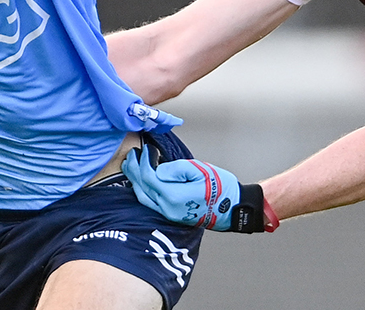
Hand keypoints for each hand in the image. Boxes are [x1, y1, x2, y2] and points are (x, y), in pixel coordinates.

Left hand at [122, 145, 271, 232]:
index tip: (144, 150)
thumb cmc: (220, 188)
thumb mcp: (199, 170)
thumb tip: (158, 169)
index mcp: (173, 196)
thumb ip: (175, 169)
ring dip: (136, 181)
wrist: (233, 208)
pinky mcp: (171, 215)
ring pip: (143, 197)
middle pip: (142, 188)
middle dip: (134, 171)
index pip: (148, 177)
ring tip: (132, 167)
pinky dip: (143, 189)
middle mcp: (167, 208)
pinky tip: (142, 181)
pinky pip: (150, 202)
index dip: (143, 162)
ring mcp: (169, 214)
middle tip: (131, 156)